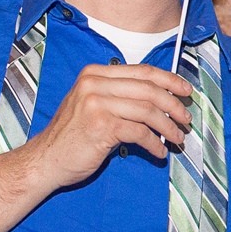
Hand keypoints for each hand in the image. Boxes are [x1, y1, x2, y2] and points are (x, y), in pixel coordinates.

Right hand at [25, 62, 190, 193]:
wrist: (45, 159)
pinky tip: (159, 152)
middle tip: (185, 118)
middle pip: (149, 89)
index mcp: (95, 73)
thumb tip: (160, 98)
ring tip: (176, 138)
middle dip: (174, 105)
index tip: (185, 90)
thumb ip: (119, 95)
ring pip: (148, 111)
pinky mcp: (101, 126)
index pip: (142, 71)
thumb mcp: (92, 104)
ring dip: (168, 127)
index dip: (170, 80)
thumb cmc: (72, 136)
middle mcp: (94, 84)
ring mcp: (96, 104)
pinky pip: (140, 132)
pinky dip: (154, 144)